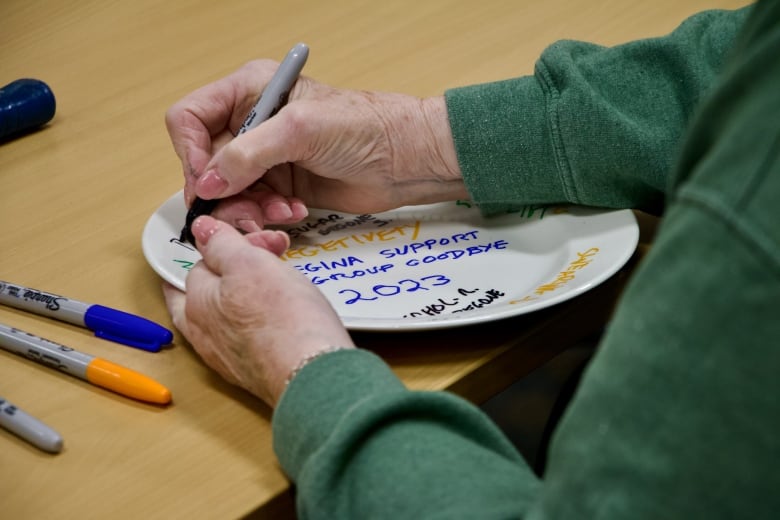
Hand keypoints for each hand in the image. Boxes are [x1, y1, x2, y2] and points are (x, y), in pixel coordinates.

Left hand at [163, 216, 354, 405]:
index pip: (198, 265)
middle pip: (211, 292)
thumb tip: (201, 230)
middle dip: (238, 269)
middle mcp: (205, 334)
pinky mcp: (254, 370)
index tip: (251, 241)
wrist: (313, 374)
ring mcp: (229, 356)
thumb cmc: (284, 321)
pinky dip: (262, 320)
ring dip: (251, 294)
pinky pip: (249, 336)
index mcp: (196, 304)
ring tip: (281, 283)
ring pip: (229, 315)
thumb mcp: (249, 263)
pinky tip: (283, 315)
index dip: (227, 247)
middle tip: (271, 256)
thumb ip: (221, 245)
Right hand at [165, 59, 465, 231]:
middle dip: (222, 190)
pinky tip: (293, 212)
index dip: (191, 152)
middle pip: (206, 163)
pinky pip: (253, 207)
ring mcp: (267, 157)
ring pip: (227, 191)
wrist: (406, 160)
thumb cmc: (366, 127)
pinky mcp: (282, 185)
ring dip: (247, 208)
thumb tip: (206, 183)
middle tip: (244, 208)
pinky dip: (266, 215)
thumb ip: (247, 154)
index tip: (206, 182)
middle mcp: (252, 123)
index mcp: (249, 91)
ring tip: (278, 211)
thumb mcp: (300, 130)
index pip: (190, 118)